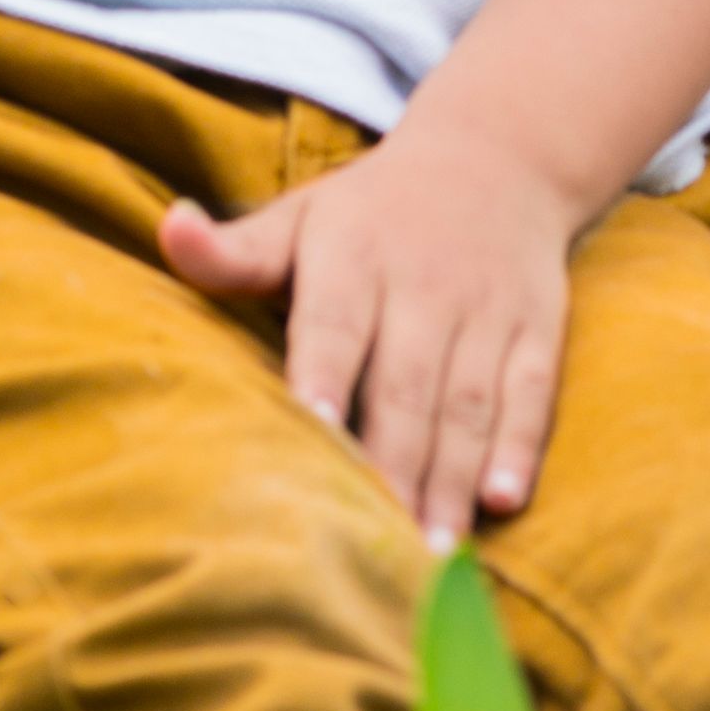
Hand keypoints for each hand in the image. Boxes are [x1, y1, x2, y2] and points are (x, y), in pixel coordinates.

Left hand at [158, 114, 590, 546]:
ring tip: (434, 553)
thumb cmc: (371, 212)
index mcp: (353, 254)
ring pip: (468, 400)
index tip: (314, 438)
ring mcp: (487, 307)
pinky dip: (520, 445)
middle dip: (392, 465)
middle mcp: (424, 282)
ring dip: (452, 477)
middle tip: (376, 545)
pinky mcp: (539, 326)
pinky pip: (532, 390)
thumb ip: (236, 249)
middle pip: (405, 384)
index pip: (333, 324)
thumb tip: (170, 230)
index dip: (324, 380)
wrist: (495, 157)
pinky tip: (502, 500)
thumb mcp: (302, 217)